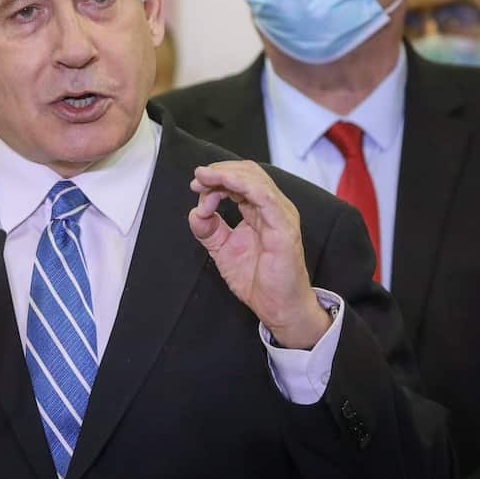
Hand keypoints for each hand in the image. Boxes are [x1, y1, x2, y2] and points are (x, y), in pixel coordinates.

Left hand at [188, 161, 329, 348]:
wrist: (278, 307)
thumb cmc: (257, 280)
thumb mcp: (223, 249)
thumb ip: (209, 229)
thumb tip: (197, 211)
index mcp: (261, 210)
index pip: (241, 179)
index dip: (217, 177)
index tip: (195, 184)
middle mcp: (273, 208)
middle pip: (248, 172)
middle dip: (219, 171)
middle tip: (198, 178)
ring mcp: (281, 215)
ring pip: (255, 179)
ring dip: (226, 175)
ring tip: (205, 179)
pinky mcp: (284, 227)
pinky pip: (264, 197)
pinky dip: (242, 185)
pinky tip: (224, 184)